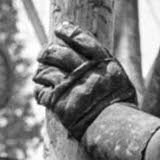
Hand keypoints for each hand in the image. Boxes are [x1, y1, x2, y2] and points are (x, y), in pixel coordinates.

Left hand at [33, 21, 137, 139]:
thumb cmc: (121, 109)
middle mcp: (87, 73)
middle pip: (61, 53)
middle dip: (49, 50)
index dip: (70, 31)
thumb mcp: (121, 82)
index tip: (60, 28)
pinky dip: (39, 90)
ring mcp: (72, 88)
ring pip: (48, 71)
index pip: (84, 40)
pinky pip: (43, 93)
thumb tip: (92, 55)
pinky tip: (39, 90)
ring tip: (38, 72)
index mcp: (104, 64)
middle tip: (43, 53)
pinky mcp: (61, 105)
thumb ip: (105, 68)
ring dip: (41, 70)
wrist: (116, 132)